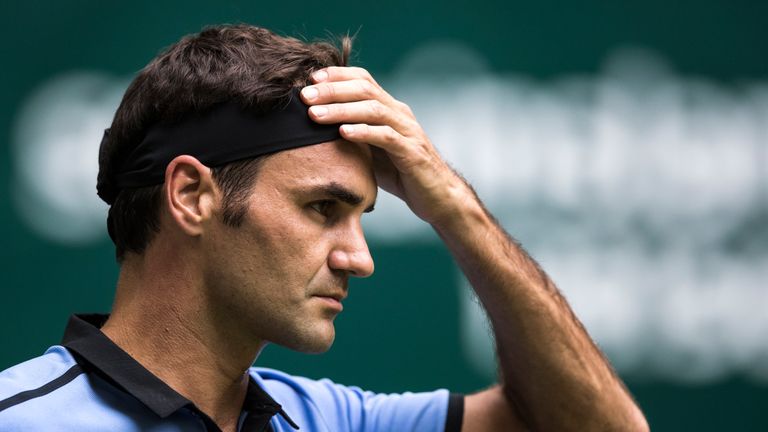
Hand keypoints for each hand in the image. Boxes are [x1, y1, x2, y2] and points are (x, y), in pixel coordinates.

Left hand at [301, 67, 472, 225]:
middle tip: (304, 96)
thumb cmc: (401, 174)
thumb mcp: (372, 150)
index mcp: (391, 109)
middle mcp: (400, 114)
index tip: (309, 79)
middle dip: (332, 90)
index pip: (363, 79)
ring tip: (315, 114)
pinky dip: (364, 132)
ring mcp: (408, 131)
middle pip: (364, 89)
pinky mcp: (412, 153)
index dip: (337, 75)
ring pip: (373, 110)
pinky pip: (386, 137)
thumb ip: (353, 135)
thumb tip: (315, 128)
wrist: (437, 197)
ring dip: (341, 110)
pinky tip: (344, 132)